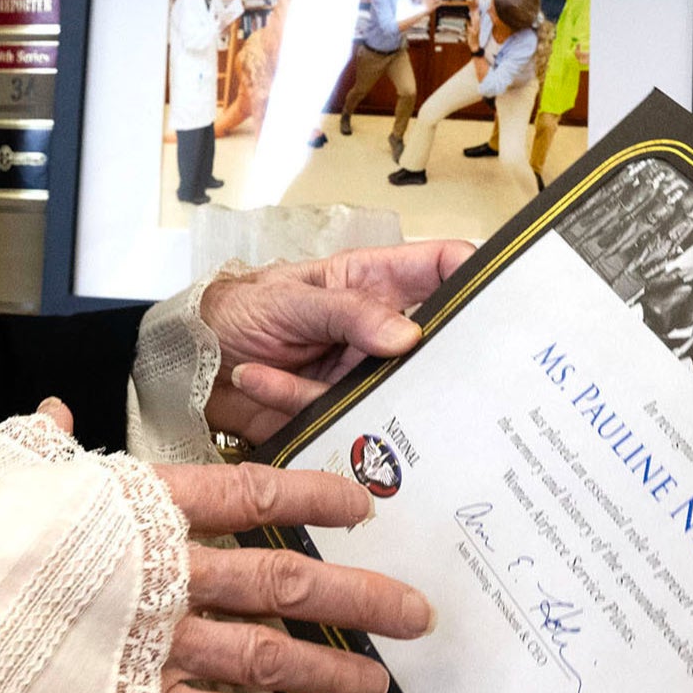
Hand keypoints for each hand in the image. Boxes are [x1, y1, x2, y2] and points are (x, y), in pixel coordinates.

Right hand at [40, 401, 432, 692]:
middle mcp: (159, 572)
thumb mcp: (5, 471)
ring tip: (377, 684)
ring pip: (265, 656)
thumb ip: (47, 444)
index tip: (361, 504)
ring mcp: (149, 644)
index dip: (309, 495)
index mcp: (134, 504)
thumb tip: (59, 409)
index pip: (244, 491)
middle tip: (414, 613)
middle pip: (279, 581)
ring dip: (328, 671)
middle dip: (355, 597)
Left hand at [197, 241, 475, 442]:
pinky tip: (258, 381)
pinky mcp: (334, 416)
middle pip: (436, 349)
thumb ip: (347, 313)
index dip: (476, 278)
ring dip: (351, 396)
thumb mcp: (288, 299)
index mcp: (374, 285)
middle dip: (444, 367)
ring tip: (296, 379)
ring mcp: (359, 378)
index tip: (505, 303)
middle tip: (448, 382)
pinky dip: (294, 403)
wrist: (187, 360)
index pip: (441, 270)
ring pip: (394, 398)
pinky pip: (337, 422)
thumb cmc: (236, 308)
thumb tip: (409, 335)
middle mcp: (377, 333)